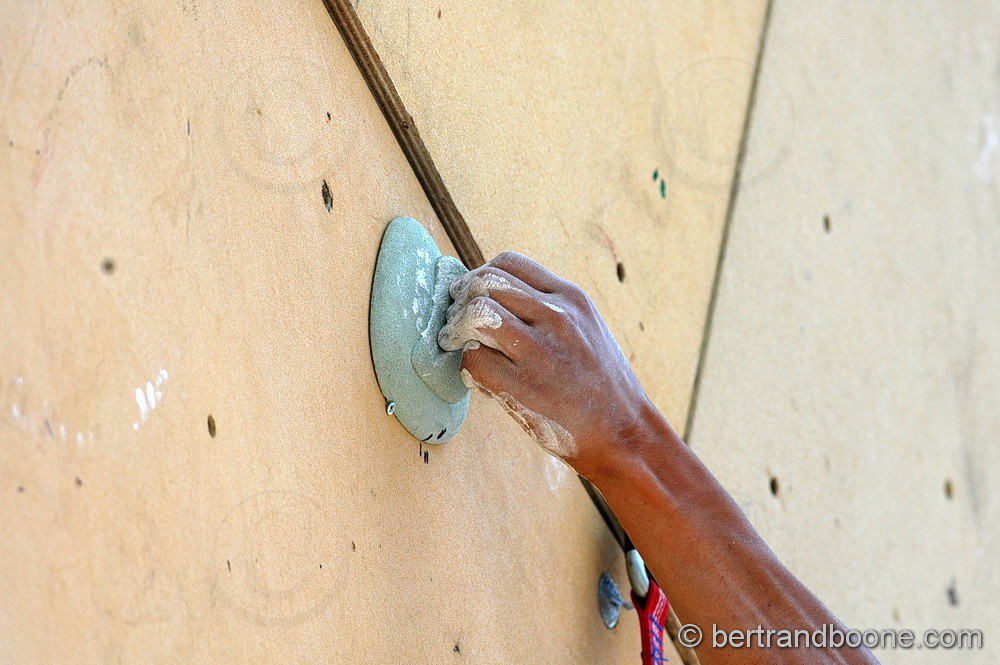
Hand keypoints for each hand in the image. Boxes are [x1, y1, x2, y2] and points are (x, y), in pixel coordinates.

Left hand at [438, 251, 653, 475]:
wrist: (624, 433)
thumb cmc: (599, 383)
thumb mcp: (586, 328)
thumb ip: (547, 308)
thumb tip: (491, 294)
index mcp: (572, 298)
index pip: (509, 262)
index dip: (481, 276)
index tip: (473, 294)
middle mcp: (557, 317)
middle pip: (485, 282)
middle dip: (461, 299)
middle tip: (456, 320)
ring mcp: (541, 352)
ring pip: (476, 314)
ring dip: (457, 328)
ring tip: (456, 342)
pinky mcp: (525, 387)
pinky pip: (474, 359)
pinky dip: (467, 365)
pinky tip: (477, 375)